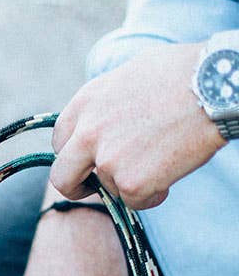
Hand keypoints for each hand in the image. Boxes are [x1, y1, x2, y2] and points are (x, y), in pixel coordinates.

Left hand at [51, 43, 225, 209]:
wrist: (216, 87)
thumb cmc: (183, 73)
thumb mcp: (130, 74)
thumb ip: (105, 103)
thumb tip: (98, 118)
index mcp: (85, 103)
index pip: (60, 141)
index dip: (74, 154)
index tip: (86, 161)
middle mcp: (87, 133)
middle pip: (62, 177)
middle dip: (76, 187)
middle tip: (92, 189)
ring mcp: (106, 160)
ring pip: (108, 188)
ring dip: (131, 182)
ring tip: (162, 158)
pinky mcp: (129, 183)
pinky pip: (134, 202)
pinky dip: (152, 195)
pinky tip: (170, 173)